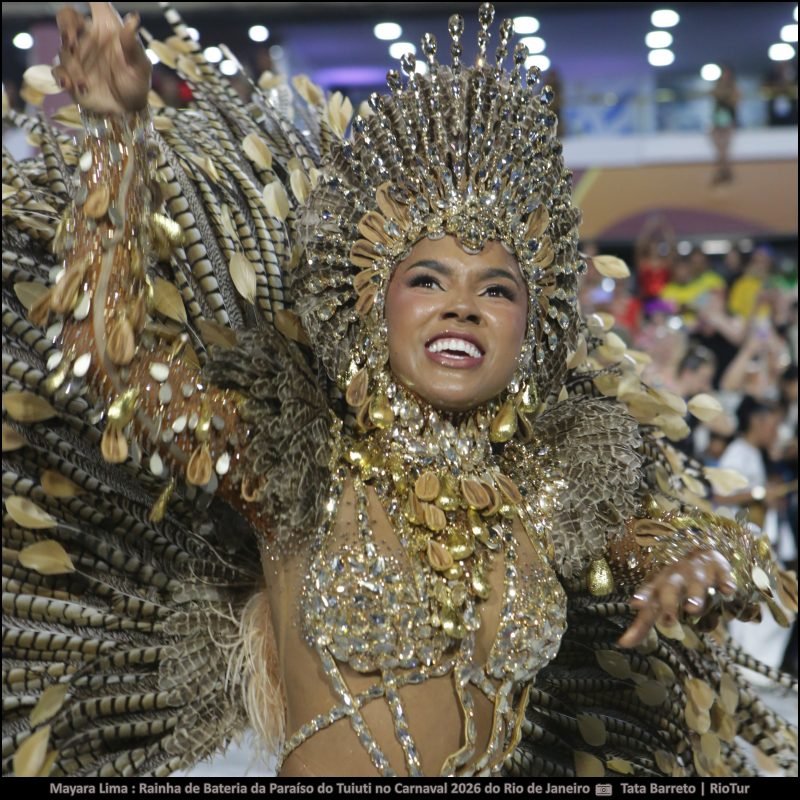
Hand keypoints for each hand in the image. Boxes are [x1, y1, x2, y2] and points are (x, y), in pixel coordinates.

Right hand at [52, 2, 150, 114]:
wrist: (128, 111)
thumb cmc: (136, 83)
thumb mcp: (140, 66)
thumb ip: (132, 45)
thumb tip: (134, 19)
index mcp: (107, 29)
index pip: (96, 4)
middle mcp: (89, 38)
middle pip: (67, 17)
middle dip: (65, 24)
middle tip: (71, 40)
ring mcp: (77, 55)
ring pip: (63, 48)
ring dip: (72, 66)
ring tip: (85, 83)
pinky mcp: (70, 74)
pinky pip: (58, 70)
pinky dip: (62, 77)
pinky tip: (71, 86)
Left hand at [618, 550, 735, 647]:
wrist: (702, 555)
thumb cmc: (676, 585)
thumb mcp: (659, 601)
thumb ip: (643, 623)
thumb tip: (622, 644)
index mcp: (660, 585)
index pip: (649, 591)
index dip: (643, 597)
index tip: (635, 604)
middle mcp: (676, 577)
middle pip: (670, 588)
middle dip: (669, 603)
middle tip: (669, 621)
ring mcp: (697, 572)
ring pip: (695, 582)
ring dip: (694, 595)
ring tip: (693, 609)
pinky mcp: (718, 568)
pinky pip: (722, 574)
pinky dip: (725, 581)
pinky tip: (727, 590)